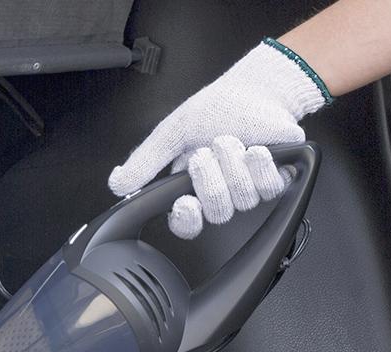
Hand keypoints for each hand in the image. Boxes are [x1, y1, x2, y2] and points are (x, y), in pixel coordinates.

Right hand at [108, 41, 326, 237]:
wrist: (256, 88)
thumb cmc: (217, 108)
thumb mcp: (171, 134)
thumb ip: (144, 162)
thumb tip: (116, 183)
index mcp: (192, 190)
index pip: (187, 224)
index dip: (187, 220)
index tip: (185, 202)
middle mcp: (220, 194)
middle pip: (216, 213)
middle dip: (211, 181)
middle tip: (206, 152)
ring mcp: (247, 188)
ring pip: (242, 201)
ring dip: (233, 166)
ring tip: (231, 140)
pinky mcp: (274, 178)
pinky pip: (268, 188)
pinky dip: (259, 166)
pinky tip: (256, 148)